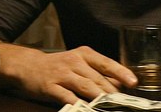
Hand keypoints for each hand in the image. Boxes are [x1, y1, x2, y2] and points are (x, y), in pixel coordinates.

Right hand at [0, 28, 136, 104]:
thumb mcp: (78, 63)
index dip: (121, 73)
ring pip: (87, 88)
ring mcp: (62, 74)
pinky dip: (78, 106)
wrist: (27, 65)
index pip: (107, 63)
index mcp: (84, 54)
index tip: (134, 83)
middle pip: (99, 80)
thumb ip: (97, 72)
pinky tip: (86, 110)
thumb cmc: (58, 66)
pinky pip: (68, 98)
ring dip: (100, 100)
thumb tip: (120, 84)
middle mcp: (74, 62)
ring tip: (111, 108)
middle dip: (113, 94)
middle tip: (125, 104)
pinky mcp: (51, 86)